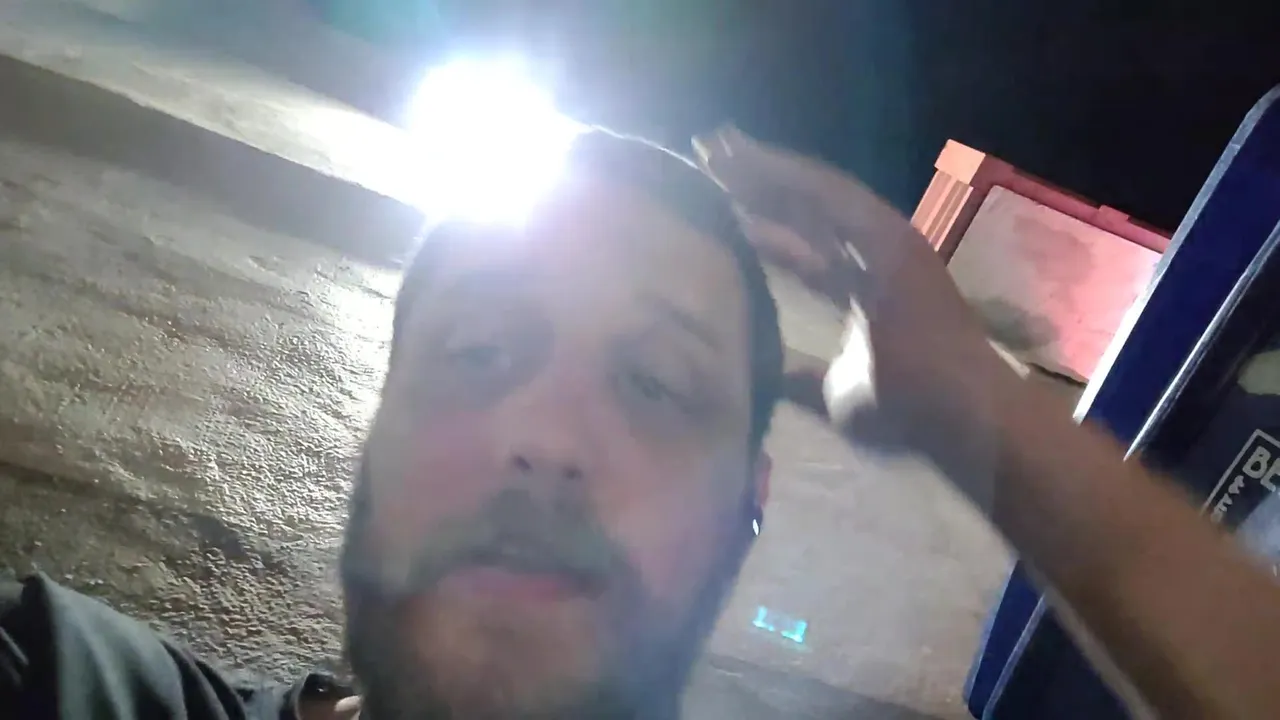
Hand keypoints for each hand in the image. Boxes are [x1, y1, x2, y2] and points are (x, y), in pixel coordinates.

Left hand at [695, 126, 1016, 466]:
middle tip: (706, 154)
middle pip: (805, 210)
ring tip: (716, 148)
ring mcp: (889, 244)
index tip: (715, 205)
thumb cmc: (906, 413)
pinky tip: (753, 160)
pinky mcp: (894, 239)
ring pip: (815, 193)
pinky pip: (835, 198)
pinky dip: (793, 177)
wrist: (962, 419)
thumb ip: (795, 374)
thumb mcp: (830, 392)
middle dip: (755, 183)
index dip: (760, 224)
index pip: (803, 246)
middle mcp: (875, 256)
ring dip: (766, 170)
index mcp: (864, 287)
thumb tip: (758, 374)